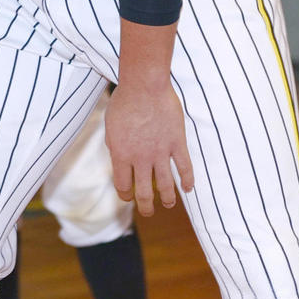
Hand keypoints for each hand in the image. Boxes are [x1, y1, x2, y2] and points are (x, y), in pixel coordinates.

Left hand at [103, 79, 193, 215]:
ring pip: (166, 185)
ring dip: (167, 198)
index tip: (127, 197)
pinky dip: (188, 180)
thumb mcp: (110, 125)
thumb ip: (115, 145)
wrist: (144, 86)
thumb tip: (118, 156)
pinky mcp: (177, 144)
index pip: (122, 184)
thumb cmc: (123, 102)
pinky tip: (188, 188)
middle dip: (145, 205)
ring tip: (168, 205)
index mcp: (121, 154)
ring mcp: (161, 152)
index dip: (125, 194)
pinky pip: (185, 167)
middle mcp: (141, 158)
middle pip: (144, 191)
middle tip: (147, 212)